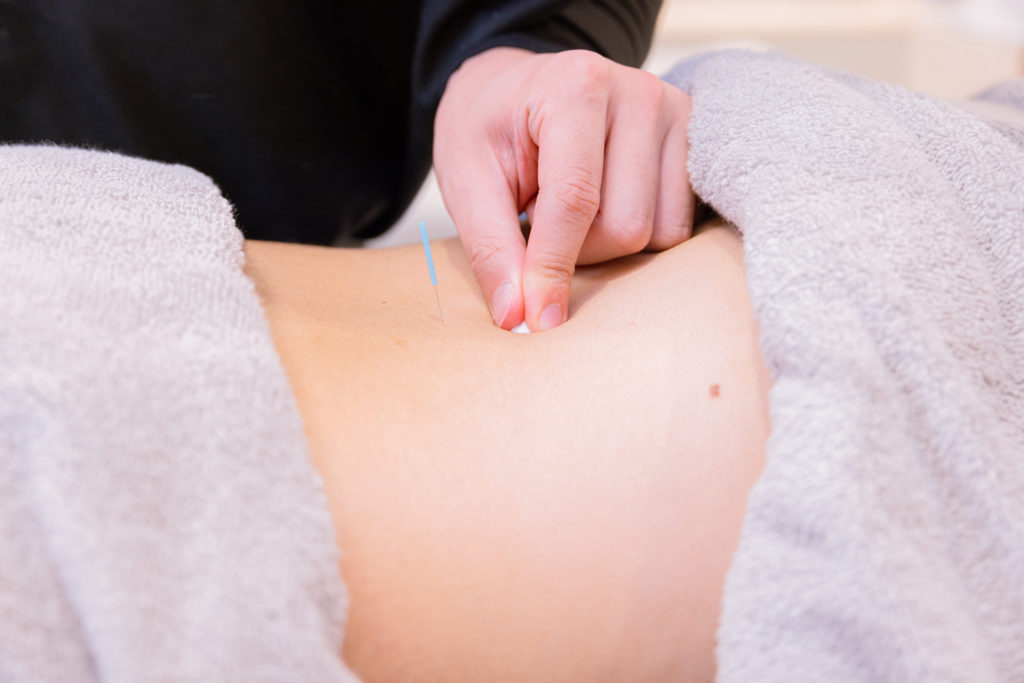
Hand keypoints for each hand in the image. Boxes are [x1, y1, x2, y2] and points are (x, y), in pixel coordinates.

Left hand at [434, 47, 694, 330]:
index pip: (575, 199)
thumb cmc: (487, 127)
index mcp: (574, 86)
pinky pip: (677, 227)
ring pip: (657, 233)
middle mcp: (638, 92)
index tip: (538, 321)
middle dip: (577, 249)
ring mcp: (676, 114)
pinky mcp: (695, 141)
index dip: (553, 268)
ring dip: (607, 244)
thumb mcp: (465, 180)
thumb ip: (491, 249)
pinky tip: (606, 203)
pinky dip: (637, 235)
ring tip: (572, 206)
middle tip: (539, 218)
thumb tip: (518, 317)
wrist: (512, 88)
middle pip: (625, 225)